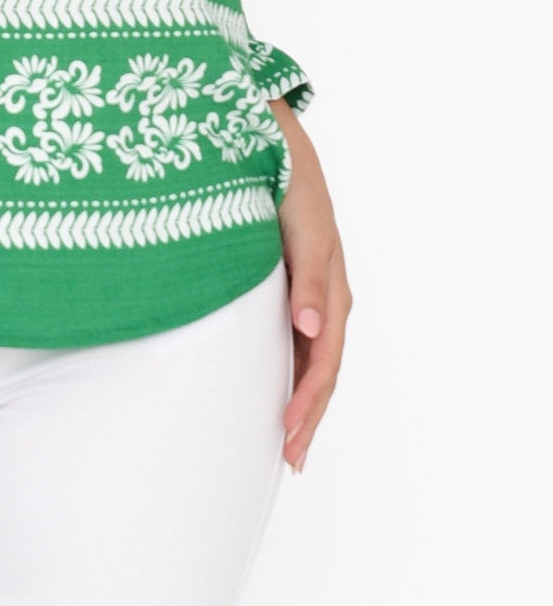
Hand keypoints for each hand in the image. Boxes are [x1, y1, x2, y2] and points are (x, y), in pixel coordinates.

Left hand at [268, 101, 350, 473]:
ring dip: (301, 402)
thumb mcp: (304, 229)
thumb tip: (310, 327)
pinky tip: (276, 393)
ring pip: (309, 361)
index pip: (323, 359)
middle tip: (290, 460)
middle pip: (321, 370)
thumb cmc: (290, 186)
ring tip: (287, 444)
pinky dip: (288, 373)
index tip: (286, 431)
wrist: (273, 146)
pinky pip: (293, 342)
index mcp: (332, 290)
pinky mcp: (289, 288)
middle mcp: (323, 299)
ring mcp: (308, 296)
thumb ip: (308, 276)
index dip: (307, 399)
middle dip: (308, 416)